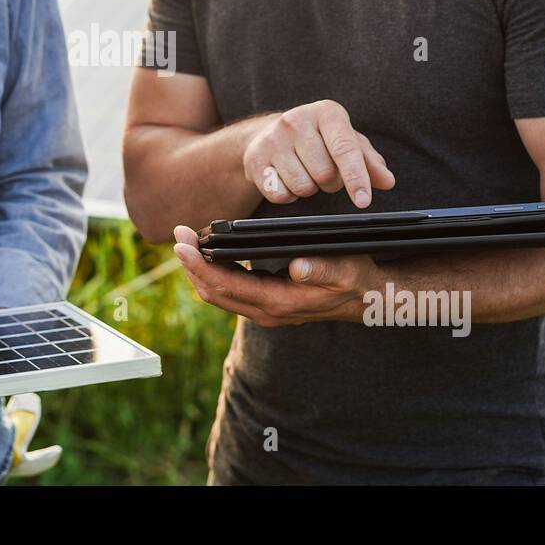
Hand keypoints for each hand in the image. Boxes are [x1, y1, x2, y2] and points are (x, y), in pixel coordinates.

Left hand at [173, 226, 378, 325]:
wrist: (366, 298)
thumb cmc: (355, 279)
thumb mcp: (345, 269)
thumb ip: (322, 268)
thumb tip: (297, 267)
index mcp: (279, 303)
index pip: (226, 285)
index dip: (200, 265)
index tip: (182, 243)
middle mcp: (265, 311)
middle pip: (213, 291)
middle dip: (191, 264)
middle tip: (178, 233)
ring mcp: (263, 309)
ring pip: (218, 293)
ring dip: (198, 269)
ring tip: (186, 240)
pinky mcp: (264, 302)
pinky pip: (229, 290)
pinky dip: (213, 271)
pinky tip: (209, 252)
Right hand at [243, 100, 394, 206]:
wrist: (267, 133)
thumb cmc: (317, 138)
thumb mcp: (347, 141)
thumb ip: (370, 162)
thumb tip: (387, 181)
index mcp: (325, 112)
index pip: (344, 149)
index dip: (356, 178)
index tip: (363, 201)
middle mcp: (296, 120)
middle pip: (325, 174)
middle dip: (331, 182)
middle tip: (323, 171)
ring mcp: (272, 140)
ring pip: (303, 187)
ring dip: (309, 189)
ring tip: (304, 171)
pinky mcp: (255, 160)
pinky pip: (280, 195)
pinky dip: (288, 194)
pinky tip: (286, 178)